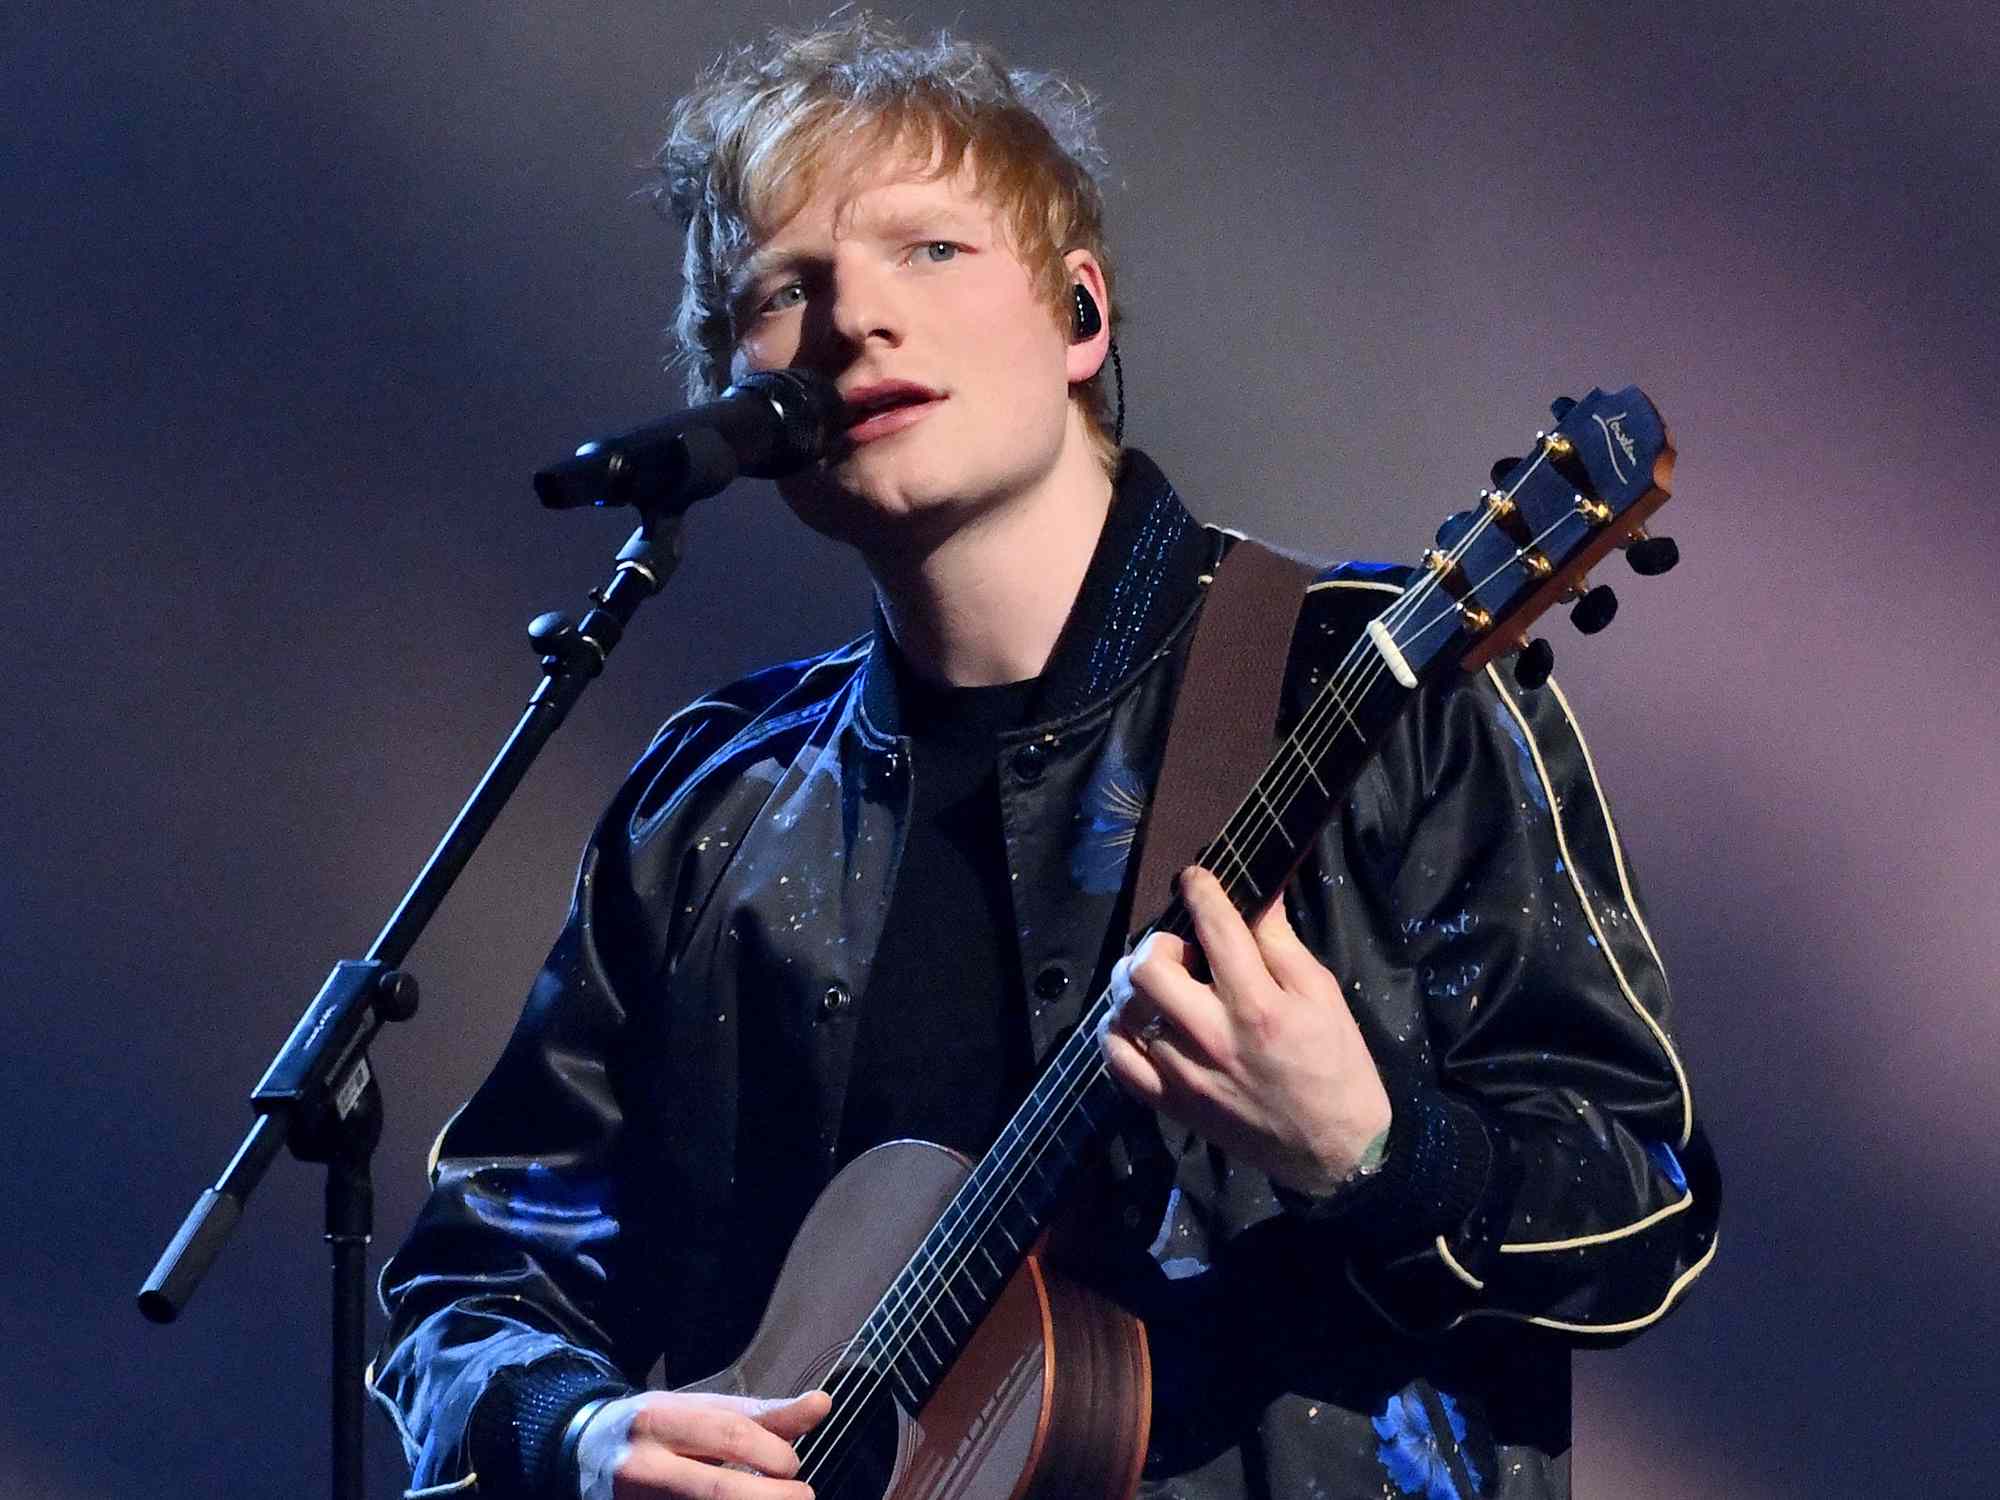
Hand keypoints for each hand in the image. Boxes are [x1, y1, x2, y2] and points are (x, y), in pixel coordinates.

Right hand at [576, 1389, 831, 1499]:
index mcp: (662, 1420)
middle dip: (773, 1499)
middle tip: (802, 1497)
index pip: (730, 1437)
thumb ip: (762, 1415)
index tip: (792, 1465)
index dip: (774, 1455)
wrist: (580, 1452)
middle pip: (719, 1492)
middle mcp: (644, 1466)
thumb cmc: (657, 1428)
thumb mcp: (700, 1409)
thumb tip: (821, 1404)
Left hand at [1099, 866, 1392, 1195]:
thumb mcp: (1323, 995)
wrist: (1335, 1151)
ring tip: (1161, 986)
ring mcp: (1185, 1074)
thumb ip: (1282, 945)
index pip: (1216, 929)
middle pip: (1149, 969)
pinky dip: (1119, 1033)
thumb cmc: (1337, 1065)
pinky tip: (1141, 1022)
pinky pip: (1117, 1061)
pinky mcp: (1171, 1104)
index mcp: (1257, 1005)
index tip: (1193, 877)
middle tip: (1181, 950)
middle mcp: (1212, 1037)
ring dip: (1136, 987)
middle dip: (1159, 944)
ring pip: (1125, 1012)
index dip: (1200, 890)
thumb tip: (1258, 896)